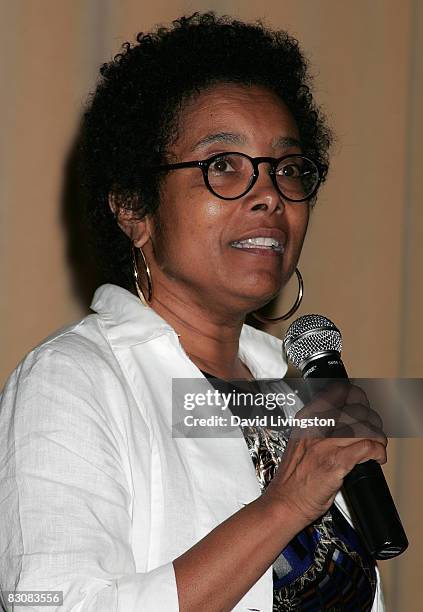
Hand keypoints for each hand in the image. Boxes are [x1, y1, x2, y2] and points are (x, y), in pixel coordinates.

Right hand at [262, 381, 386, 525]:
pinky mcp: (336, 463)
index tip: (363, 405)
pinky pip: (367, 447)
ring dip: (378, 436)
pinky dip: (378, 451)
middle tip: (374, 431)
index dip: (357, 396)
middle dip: (372, 420)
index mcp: (307, 419)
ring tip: (378, 445)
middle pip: (356, 409)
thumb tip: (344, 418)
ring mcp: (325, 445)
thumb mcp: (301, 441)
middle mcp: (316, 428)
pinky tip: (377, 457)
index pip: (337, 392)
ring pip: (365, 427)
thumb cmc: (293, 477)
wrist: (285, 501)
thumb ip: (319, 427)